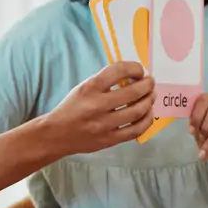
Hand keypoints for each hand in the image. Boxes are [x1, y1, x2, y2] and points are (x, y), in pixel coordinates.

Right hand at [34, 62, 153, 156]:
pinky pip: (136, 130)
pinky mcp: (110, 139)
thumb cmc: (72, 107)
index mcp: (90, 88)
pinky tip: (148, 113)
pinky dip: (146, 120)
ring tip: (151, 95)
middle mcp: (97, 105)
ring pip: (137, 111)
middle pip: (133, 92)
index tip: (139, 70)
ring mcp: (104, 124)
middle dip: (147, 84)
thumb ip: (105, 81)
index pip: (118, 71)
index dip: (134, 68)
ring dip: (149, 101)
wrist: (56, 134)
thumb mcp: (83, 87)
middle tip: (150, 82)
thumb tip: (134, 76)